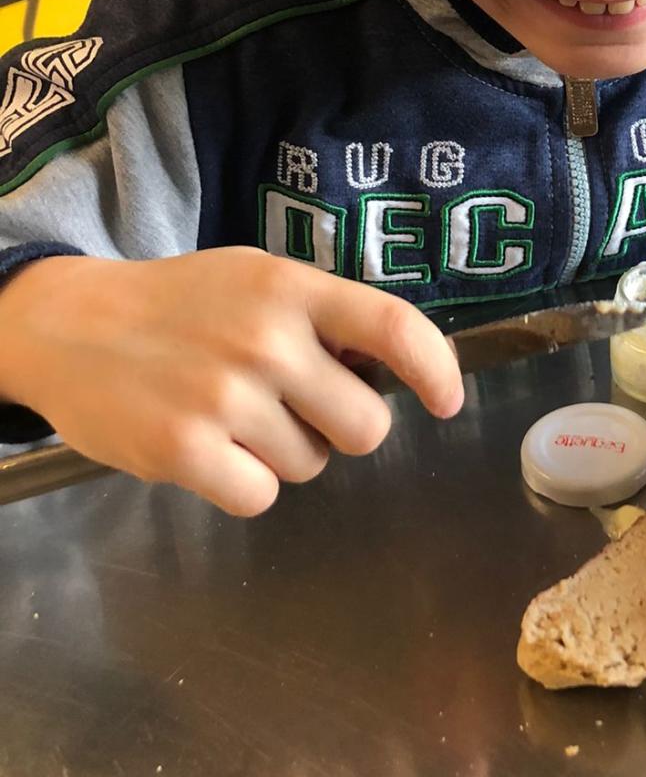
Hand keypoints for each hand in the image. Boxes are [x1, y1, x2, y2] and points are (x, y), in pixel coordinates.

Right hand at [0, 249, 463, 516]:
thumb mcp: (256, 280)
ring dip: (281, 453)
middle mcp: (266, 340)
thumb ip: (322, 316)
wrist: (69, 324)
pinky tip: (210, 449)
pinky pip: (260, 497)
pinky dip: (241, 484)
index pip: (396, 328)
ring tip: (231, 415)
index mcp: (292, 288)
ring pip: (310, 466)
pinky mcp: (185, 450)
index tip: (445, 402)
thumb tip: (397, 370)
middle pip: (366, 427)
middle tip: (296, 410)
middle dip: (341, 430)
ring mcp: (225, 396)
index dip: (437, 371)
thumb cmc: (180, 306)